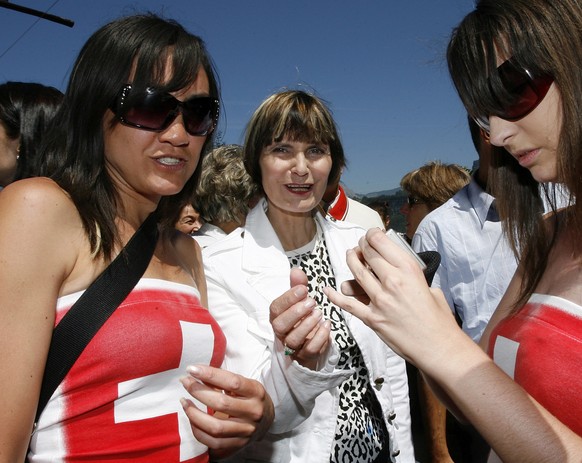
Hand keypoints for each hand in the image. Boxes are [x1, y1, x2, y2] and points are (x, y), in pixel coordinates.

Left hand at [180, 364, 273, 459]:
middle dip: (198, 391)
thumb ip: (222, 380)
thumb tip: (196, 373)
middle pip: (221, 403)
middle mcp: (253, 412)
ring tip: (184, 402)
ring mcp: (246, 431)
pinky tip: (191, 419)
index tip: (192, 369)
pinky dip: (198, 431)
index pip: (232, 382)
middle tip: (185, 382)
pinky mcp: (238, 445)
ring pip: (215, 427)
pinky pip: (212, 442)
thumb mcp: (243, 385)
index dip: (210, 374)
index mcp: (256, 392)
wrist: (267, 420)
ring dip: (194, 414)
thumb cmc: (250, 397)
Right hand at [269, 267, 330, 369]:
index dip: (288, 298)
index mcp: (277, 317)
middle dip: (296, 312)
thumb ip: (297, 286)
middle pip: (280, 325)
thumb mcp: (298, 301)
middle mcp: (282, 332)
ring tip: (320, 313)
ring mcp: (293, 346)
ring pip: (294, 339)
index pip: (275, 308)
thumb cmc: (300, 320)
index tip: (303, 289)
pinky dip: (320, 337)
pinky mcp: (305, 356)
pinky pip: (310, 350)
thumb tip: (296, 270)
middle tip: (312, 302)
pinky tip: (327, 325)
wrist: (308, 345)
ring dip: (308, 325)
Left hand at [324, 228, 458, 369]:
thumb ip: (414, 279)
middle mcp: (393, 282)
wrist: (438, 347)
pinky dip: (335, 296)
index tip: (371, 235)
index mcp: (409, 271)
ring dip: (351, 261)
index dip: (372, 235)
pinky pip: (348, 304)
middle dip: (361, 246)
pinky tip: (328, 289)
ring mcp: (380, 300)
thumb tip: (401, 273)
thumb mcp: (431, 288)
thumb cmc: (438, 320)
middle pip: (367, 255)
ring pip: (356, 273)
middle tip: (360, 245)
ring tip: (351, 256)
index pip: (381, 243)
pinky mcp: (372, 318)